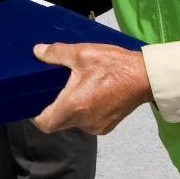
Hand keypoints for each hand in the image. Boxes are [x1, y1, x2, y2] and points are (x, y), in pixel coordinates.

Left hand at [31, 43, 151, 134]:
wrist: (146, 78)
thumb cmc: (115, 66)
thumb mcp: (82, 53)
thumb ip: (56, 53)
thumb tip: (38, 52)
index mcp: (74, 106)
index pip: (45, 123)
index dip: (35, 115)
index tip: (33, 102)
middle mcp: (84, 121)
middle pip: (57, 123)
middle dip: (52, 108)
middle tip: (51, 89)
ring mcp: (97, 126)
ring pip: (73, 122)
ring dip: (69, 108)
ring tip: (72, 88)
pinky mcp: (107, 126)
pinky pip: (87, 122)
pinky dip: (83, 111)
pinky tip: (88, 94)